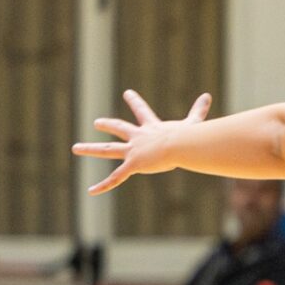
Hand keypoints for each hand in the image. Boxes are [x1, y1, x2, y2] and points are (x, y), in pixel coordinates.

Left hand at [75, 89, 211, 193]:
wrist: (180, 145)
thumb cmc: (189, 136)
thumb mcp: (193, 123)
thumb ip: (199, 111)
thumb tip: (208, 95)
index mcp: (152, 128)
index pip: (142, 111)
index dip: (135, 102)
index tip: (127, 93)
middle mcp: (139, 138)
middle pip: (119, 129)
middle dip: (108, 125)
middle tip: (97, 123)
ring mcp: (134, 152)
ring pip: (107, 151)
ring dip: (90, 149)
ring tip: (75, 148)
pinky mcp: (133, 165)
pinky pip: (116, 177)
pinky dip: (103, 185)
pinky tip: (91, 191)